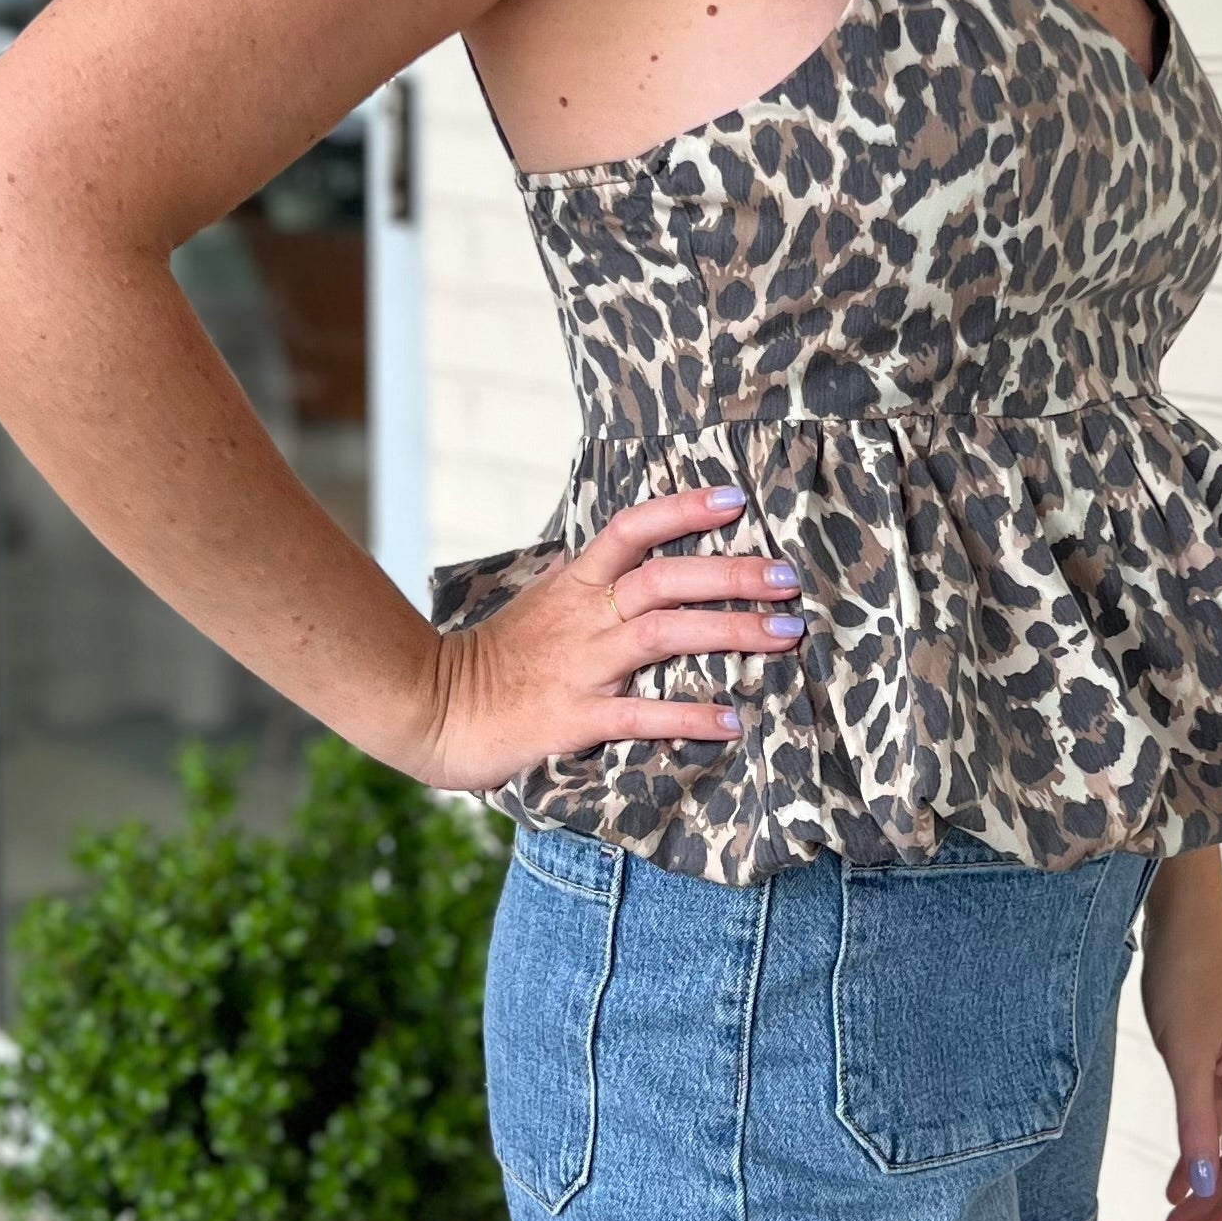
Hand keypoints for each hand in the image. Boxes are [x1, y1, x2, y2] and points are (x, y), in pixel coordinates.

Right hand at [418, 485, 802, 793]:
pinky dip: (690, 717)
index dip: (683, 509)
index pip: (633, 528)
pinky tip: (732, 720)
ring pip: (664, 635)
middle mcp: (584, 617)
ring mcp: (581, 666)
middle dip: (733, 574)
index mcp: (575, 584)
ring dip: (731, 632)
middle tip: (789, 579)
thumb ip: (577, 580)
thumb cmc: (494, 660)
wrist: (432, 708)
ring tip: (785, 635)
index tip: (735, 500)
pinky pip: (642, 716)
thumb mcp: (537, 604)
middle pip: (665, 577)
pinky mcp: (574, 718)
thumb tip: (602, 557)